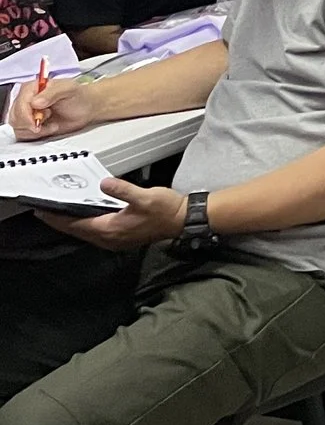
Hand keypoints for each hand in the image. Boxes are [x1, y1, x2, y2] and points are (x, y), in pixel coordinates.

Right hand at [10, 74, 101, 140]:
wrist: (86, 108)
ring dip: (36, 130)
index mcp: (32, 88)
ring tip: (52, 122)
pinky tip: (50, 128)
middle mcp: (26, 100)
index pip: (20, 103)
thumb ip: (52, 93)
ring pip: (18, 127)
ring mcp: (27, 114)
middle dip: (32, 123)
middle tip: (49, 118)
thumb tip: (35, 102)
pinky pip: (23, 135)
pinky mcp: (30, 126)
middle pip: (15, 117)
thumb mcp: (68, 89)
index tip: (38, 121)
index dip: (26, 115)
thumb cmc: (77, 96)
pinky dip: (37, 135)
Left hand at [44, 180, 183, 248]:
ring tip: (59, 215)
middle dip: (60, 222)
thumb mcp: (144, 196)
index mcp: (110, 229)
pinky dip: (84, 225)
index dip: (58, 218)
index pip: (76, 224)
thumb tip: (104, 183)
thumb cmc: (165, 210)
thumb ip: (122, 190)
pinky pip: (94, 233)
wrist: (181, 221)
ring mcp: (114, 240)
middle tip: (44, 213)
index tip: (43, 212)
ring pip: (85, 233)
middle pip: (77, 231)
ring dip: (71, 224)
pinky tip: (84, 218)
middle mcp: (108, 238)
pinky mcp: (120, 238)